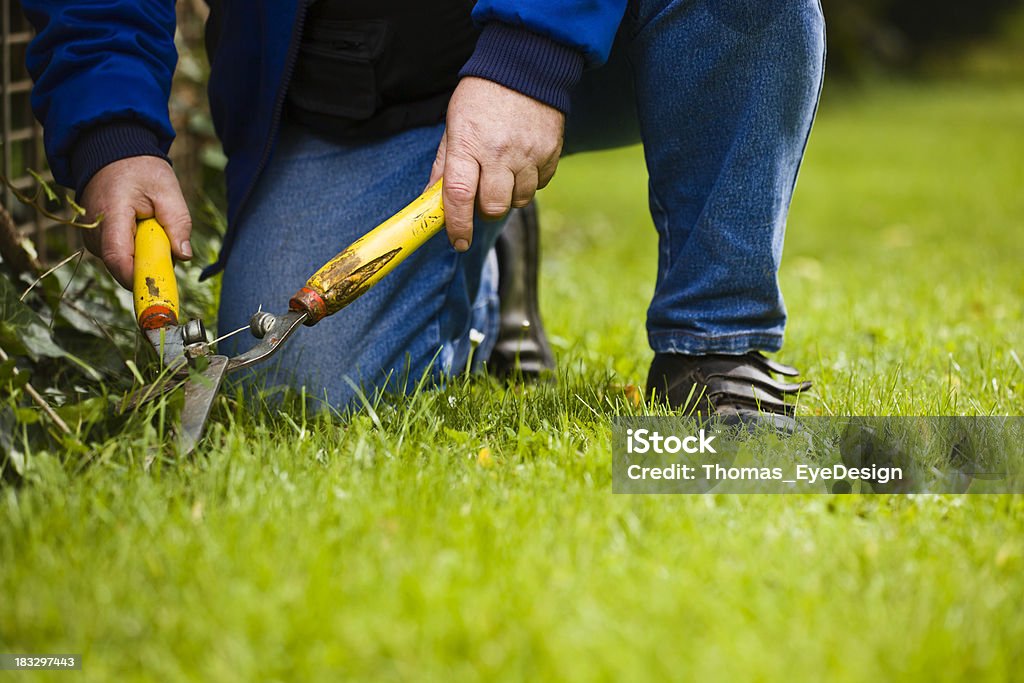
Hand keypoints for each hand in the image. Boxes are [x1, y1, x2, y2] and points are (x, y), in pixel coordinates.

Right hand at [80, 156, 191, 288]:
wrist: (113, 154)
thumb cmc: (140, 170)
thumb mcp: (167, 191)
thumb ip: (178, 223)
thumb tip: (184, 255)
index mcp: (111, 215)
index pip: (118, 258)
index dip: (138, 278)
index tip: (161, 286)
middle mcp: (94, 230)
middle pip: (121, 266)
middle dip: (148, 266)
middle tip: (167, 245)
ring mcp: (92, 236)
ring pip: (122, 263)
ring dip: (143, 256)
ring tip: (152, 228)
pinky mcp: (96, 240)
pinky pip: (119, 256)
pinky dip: (136, 251)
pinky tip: (142, 231)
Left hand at [428, 77, 563, 251]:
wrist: (525, 66)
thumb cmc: (482, 97)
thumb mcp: (453, 126)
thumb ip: (444, 166)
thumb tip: (432, 200)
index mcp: (468, 143)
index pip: (460, 195)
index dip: (458, 225)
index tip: (458, 241)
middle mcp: (499, 151)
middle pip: (494, 206)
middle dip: (486, 209)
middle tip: (482, 193)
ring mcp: (528, 152)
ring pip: (519, 200)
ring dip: (509, 196)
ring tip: (503, 172)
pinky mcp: (550, 152)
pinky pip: (539, 185)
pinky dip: (529, 182)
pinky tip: (522, 161)